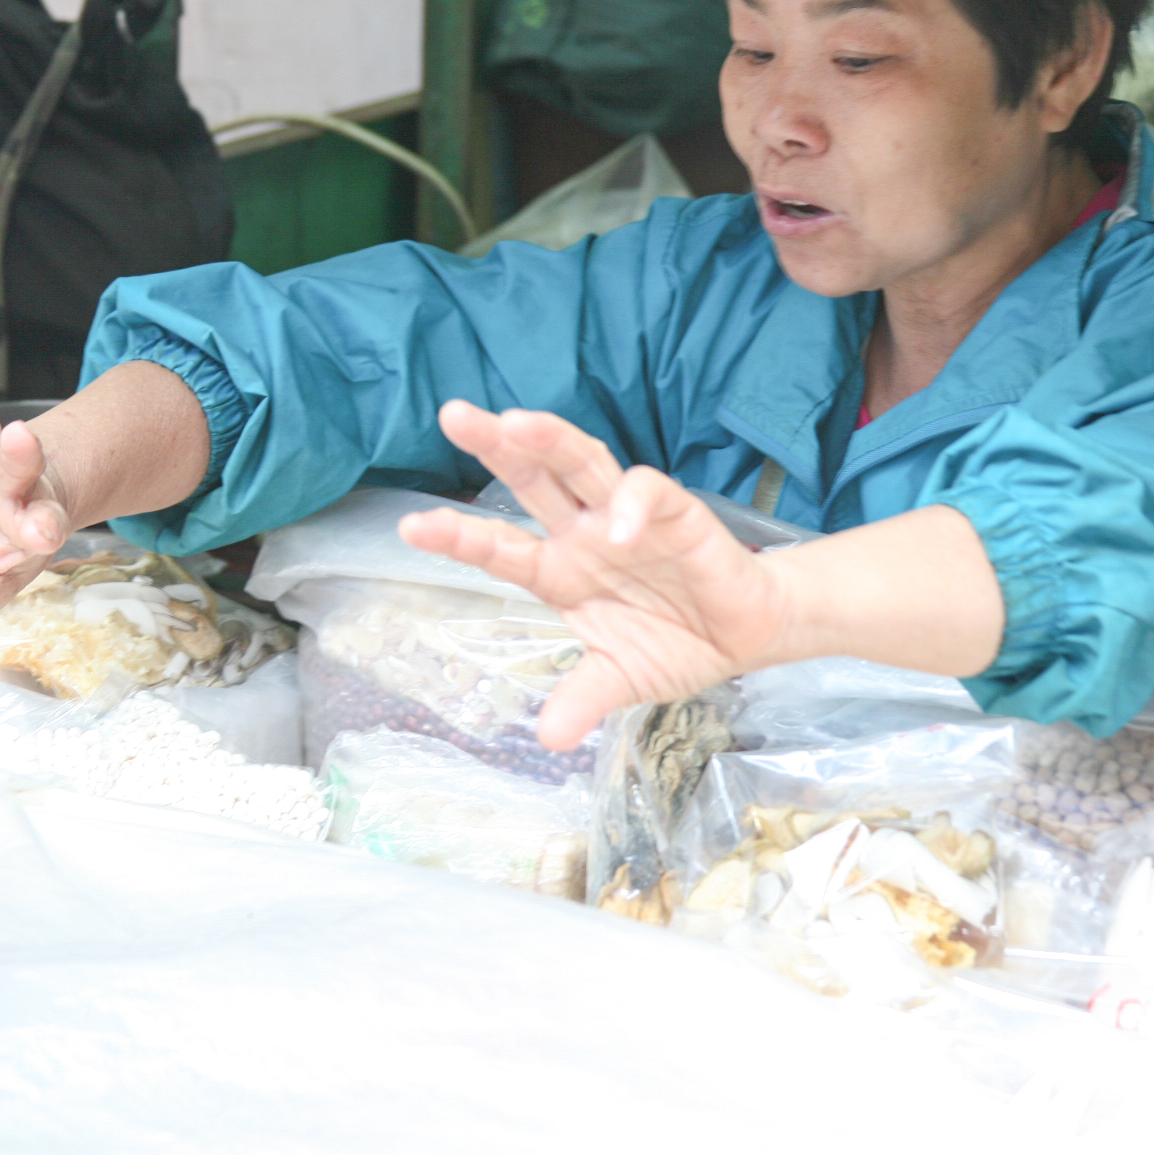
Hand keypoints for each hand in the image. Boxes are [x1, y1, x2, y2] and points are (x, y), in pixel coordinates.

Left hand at [396, 401, 800, 750]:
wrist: (744, 633)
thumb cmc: (675, 643)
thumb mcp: (620, 679)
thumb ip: (584, 699)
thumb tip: (549, 739)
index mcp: (559, 570)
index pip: (499, 547)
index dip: (457, 536)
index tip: (410, 528)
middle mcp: (582, 533)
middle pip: (531, 478)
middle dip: (494, 445)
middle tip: (454, 415)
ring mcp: (624, 517)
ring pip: (580, 462)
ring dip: (549, 441)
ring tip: (515, 424)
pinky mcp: (673, 511)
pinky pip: (646, 493)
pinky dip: (630, 506)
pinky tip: (620, 528)